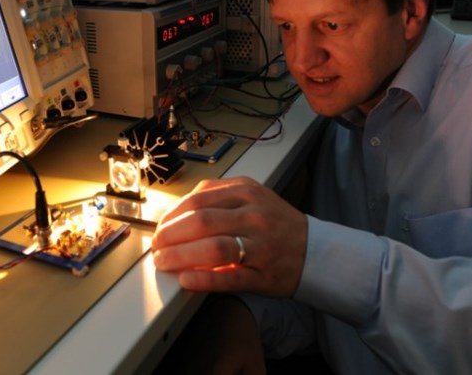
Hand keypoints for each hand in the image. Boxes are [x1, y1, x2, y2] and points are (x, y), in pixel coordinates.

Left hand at [151, 176, 306, 296]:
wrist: (315, 251)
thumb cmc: (276, 224)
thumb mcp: (251, 197)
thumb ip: (217, 197)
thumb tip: (177, 210)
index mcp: (246, 192)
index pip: (198, 200)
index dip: (172, 215)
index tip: (159, 227)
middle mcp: (253, 215)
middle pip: (201, 221)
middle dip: (170, 235)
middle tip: (157, 246)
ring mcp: (260, 245)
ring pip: (214, 248)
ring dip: (181, 256)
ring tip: (164, 262)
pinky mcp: (264, 274)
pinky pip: (230, 277)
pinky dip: (204, 279)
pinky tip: (186, 279)